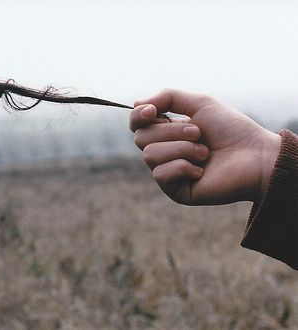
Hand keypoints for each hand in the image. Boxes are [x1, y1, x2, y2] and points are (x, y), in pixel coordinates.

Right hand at [130, 89, 281, 204]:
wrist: (256, 156)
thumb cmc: (231, 130)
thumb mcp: (199, 103)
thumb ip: (167, 97)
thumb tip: (136, 104)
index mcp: (167, 131)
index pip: (136, 124)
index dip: (138, 116)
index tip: (152, 111)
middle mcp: (164, 151)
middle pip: (141, 138)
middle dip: (170, 131)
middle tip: (198, 132)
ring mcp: (168, 171)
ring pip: (150, 155)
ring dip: (181, 149)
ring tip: (205, 152)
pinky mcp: (174, 190)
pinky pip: (161, 174)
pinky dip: (183, 167)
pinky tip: (201, 171)